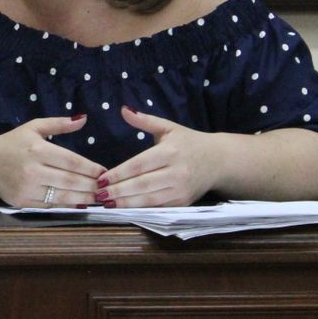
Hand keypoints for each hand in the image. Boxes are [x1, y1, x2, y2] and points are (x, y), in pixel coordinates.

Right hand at [0, 115, 103, 207]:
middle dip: (92, 185)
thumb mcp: (33, 127)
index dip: (91, 168)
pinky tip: (80, 203)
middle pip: (70, 180)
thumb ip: (59, 124)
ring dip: (84, 198)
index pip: (71, 161)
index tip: (105, 172)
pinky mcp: (23, 201)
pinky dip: (68, 205)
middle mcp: (32, 169)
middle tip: (107, 188)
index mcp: (37, 148)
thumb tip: (83, 118)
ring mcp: (27, 187)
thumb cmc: (12, 143)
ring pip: (63, 196)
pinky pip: (51, 205)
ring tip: (99, 198)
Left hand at [97, 106, 224, 207]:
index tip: (101, 179)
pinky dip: (141, 209)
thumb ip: (145, 120)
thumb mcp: (168, 127)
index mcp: (170, 152)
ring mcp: (180, 190)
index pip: (139, 165)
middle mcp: (176, 172)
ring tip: (107, 204)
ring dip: (126, 204)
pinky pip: (159, 207)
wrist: (218, 161)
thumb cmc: (188, 142)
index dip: (119, 174)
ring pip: (149, 199)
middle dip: (118, 191)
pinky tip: (125, 209)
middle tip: (98, 195)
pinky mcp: (183, 202)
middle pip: (142, 184)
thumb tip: (123, 109)